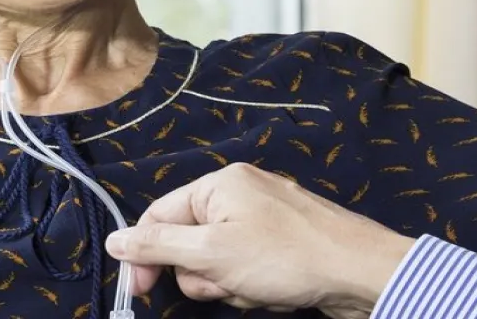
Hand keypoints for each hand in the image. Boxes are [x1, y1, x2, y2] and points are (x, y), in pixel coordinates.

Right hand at [104, 163, 416, 318]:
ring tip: (257, 288)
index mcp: (220, 184)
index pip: (159, 216)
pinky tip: (274, 291)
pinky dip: (253, 285)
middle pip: (189, 243)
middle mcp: (241, 194)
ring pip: (218, 263)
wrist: (361, 275)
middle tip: (226, 283)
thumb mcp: (212, 254)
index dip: (145, 256)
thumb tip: (115, 240)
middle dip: (202, 275)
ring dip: (229, 285)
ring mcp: (265, 220)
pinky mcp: (284, 245)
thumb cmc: (288, 259)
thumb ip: (159, 247)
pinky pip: (247, 268)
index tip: (140, 291)